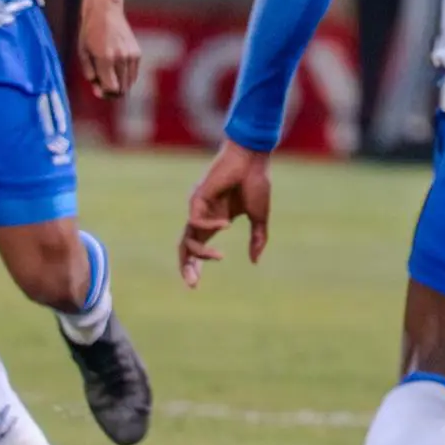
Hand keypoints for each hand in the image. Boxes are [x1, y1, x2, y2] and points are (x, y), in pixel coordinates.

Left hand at [76, 0, 141, 99]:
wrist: (106, 11)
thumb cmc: (90, 31)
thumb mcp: (83, 53)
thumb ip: (90, 74)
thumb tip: (99, 91)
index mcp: (105, 58)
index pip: (111, 88)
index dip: (104, 93)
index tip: (98, 89)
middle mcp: (121, 58)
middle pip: (122, 88)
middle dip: (112, 92)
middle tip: (102, 86)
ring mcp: (132, 55)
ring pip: (129, 83)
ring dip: (120, 85)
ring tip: (109, 77)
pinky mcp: (137, 53)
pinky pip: (134, 74)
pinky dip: (126, 77)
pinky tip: (116, 69)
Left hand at [179, 139, 272, 288]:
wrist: (253, 159)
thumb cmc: (256, 183)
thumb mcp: (259, 217)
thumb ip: (257, 239)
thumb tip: (255, 261)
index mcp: (215, 221)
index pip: (197, 248)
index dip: (195, 266)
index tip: (195, 285)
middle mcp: (203, 216)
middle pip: (185, 247)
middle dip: (187, 267)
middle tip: (192, 285)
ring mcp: (198, 207)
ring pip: (187, 238)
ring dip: (200, 253)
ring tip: (220, 256)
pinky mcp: (197, 197)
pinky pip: (196, 220)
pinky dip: (210, 226)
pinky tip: (228, 223)